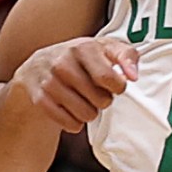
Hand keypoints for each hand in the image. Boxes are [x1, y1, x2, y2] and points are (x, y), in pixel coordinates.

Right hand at [15, 34, 138, 130]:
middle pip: (101, 100)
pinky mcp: (40, 99)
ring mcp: (50, 81)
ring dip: (90, 113)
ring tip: (85, 101)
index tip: (115, 86)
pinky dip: (75, 123)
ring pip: (86, 114)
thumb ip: (127, 56)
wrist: (39, 65)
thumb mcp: (106, 48)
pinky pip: (69, 123)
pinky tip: (72, 111)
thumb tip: (133, 76)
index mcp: (83, 48)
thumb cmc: (82, 57)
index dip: (118, 87)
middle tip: (97, 93)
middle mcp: (63, 62)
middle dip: (104, 100)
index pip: (109, 78)